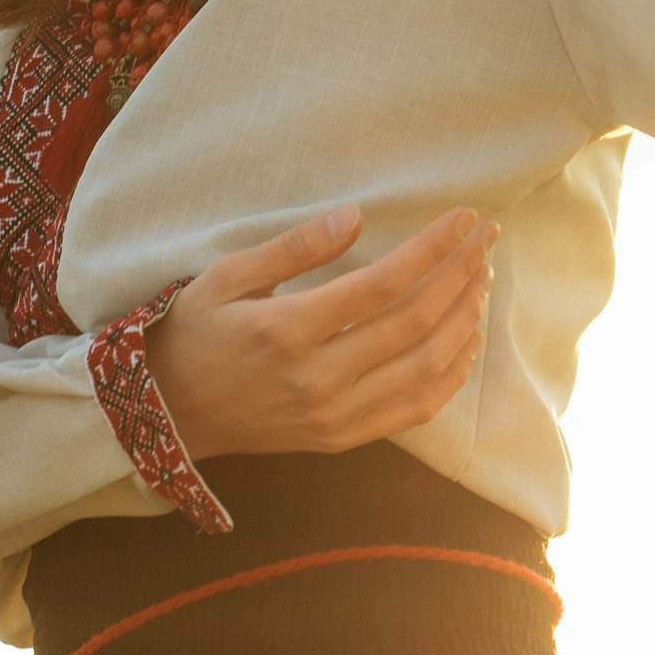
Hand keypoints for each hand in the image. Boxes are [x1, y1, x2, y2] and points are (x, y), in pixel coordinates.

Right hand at [143, 203, 494, 465]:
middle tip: (485, 239)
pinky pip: (415, 409)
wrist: (170, 414)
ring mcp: (334, 415)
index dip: (432, 249)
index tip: (463, 219)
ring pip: (424, 367)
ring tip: (480, 278)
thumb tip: (355, 216)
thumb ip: (294, 247)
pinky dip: (451, 374)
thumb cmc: (195, 333)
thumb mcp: (227, 276)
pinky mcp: (342, 438)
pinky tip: (467, 339)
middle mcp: (317, 378)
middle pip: (414, 323)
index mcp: (287, 330)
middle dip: (459, 275)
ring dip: (464, 320)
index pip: (383, 285)